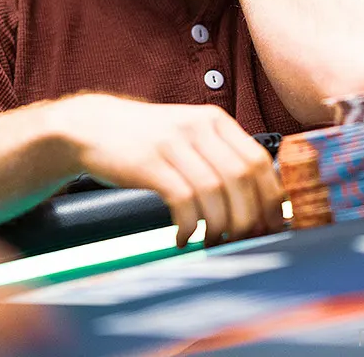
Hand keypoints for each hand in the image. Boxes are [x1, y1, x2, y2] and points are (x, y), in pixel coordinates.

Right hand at [69, 95, 285, 246]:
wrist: (93, 127)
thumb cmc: (147, 140)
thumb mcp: (190, 136)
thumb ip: (221, 158)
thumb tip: (259, 202)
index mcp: (216, 121)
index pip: (259, 160)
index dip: (270, 198)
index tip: (271, 226)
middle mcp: (199, 127)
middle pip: (241, 178)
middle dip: (248, 218)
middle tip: (243, 241)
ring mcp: (172, 142)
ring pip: (213, 192)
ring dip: (218, 226)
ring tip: (211, 242)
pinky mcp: (148, 162)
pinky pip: (182, 200)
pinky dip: (188, 226)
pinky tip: (182, 237)